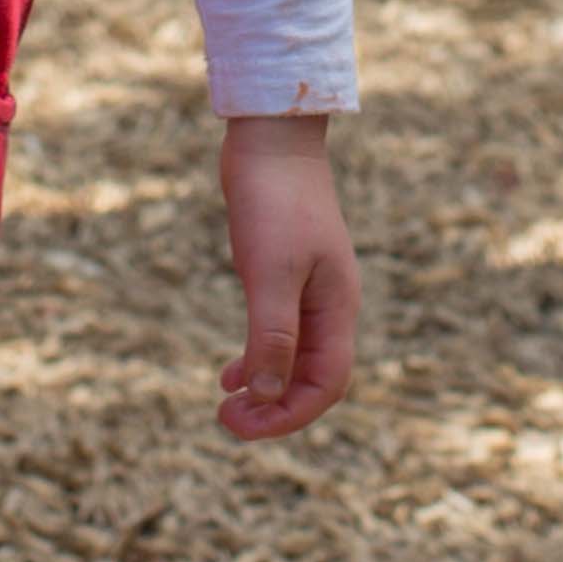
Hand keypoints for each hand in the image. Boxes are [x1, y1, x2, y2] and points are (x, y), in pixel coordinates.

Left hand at [213, 112, 360, 442]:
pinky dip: (257, 358)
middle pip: (313, 379)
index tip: (240, 424)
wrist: (272, 137)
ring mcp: (310, 290)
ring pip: (295, 359)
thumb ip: (271, 335)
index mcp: (336, 308)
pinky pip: (279, 333)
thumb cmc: (273, 200)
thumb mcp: (269, 272)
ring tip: (226, 404)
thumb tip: (267, 394)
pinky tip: (230, 371)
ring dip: (265, 388)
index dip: (288, 415)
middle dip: (275, 408)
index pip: (326, 385)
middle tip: (226, 420)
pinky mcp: (287, 274)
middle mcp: (330, 305)